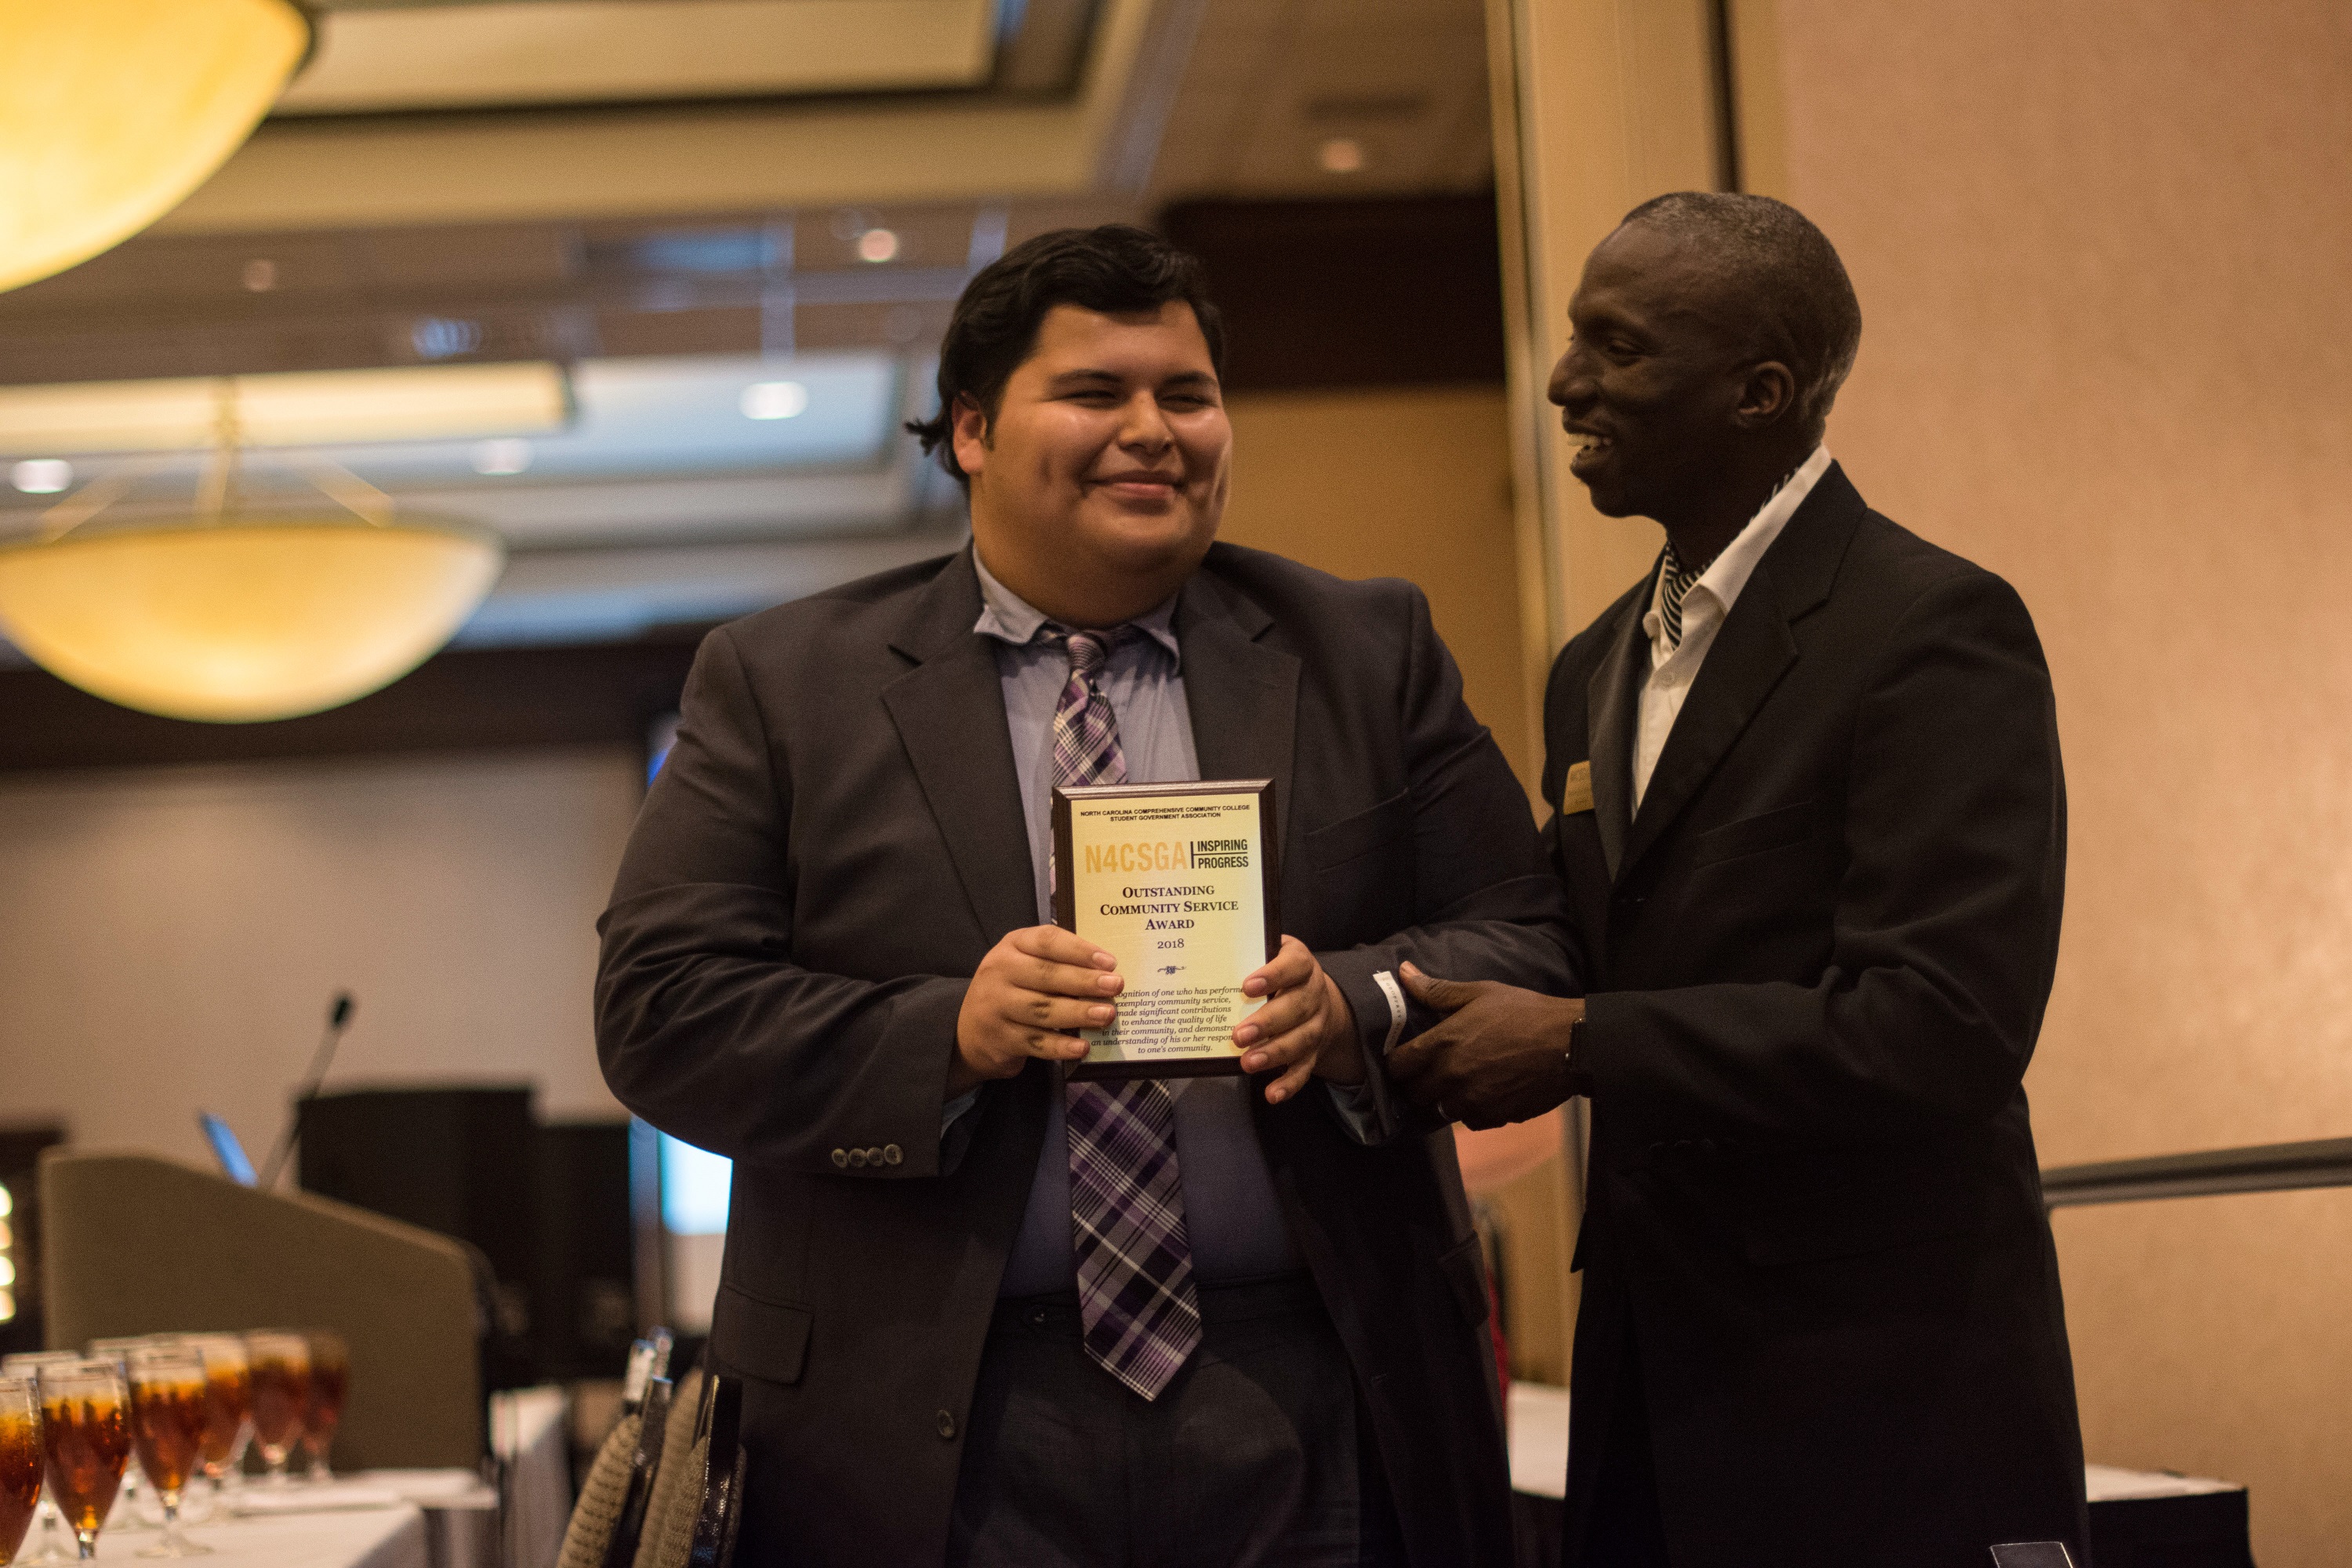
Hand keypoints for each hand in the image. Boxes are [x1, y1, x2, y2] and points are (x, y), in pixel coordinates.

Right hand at [953, 926, 1122, 1094]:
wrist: (970, 1030)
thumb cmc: (1012, 990)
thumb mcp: (1025, 964)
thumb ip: (1057, 962)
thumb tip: (1105, 971)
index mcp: (1011, 946)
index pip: (1047, 941)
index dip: (1079, 950)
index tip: (1109, 961)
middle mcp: (999, 972)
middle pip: (1046, 975)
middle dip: (1084, 981)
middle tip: (1115, 986)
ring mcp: (995, 1006)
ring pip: (1042, 1009)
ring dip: (1078, 1013)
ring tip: (1107, 1015)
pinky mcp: (999, 1038)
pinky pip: (1036, 1042)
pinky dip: (1061, 1045)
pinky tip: (1082, 1046)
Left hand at [1232, 936, 1362, 1105]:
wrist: (1313, 993)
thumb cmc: (1278, 971)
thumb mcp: (1267, 952)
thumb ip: (1247, 954)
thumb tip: (1208, 962)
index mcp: (1302, 964)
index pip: (1294, 965)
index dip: (1274, 975)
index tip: (1247, 986)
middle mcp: (1313, 993)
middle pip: (1296, 1007)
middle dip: (1267, 1023)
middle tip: (1239, 1035)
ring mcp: (1316, 1024)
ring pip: (1301, 1040)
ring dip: (1274, 1053)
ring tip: (1248, 1063)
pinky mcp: (1313, 1051)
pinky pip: (1304, 1069)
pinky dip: (1289, 1084)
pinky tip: (1271, 1093)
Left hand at [1387, 962, 1584, 1128]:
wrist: (1571, 1043)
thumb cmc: (1526, 1012)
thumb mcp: (1480, 993)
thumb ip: (1437, 990)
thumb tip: (1404, 972)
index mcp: (1442, 1043)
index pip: (1397, 1066)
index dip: (1397, 1064)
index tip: (1403, 1061)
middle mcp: (1451, 1076)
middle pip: (1413, 1095)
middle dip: (1415, 1087)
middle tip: (1427, 1075)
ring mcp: (1472, 1101)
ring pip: (1439, 1112)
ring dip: (1442, 1102)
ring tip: (1455, 1086)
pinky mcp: (1494, 1117)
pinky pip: (1469, 1121)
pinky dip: (1471, 1112)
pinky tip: (1482, 1094)